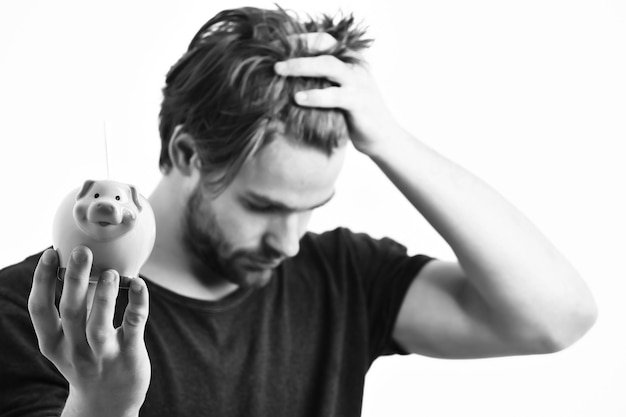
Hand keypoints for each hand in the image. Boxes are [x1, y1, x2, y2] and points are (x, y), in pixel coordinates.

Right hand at [28, 247, 149, 416]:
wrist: (107, 403)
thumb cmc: (88, 360)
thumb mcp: (68, 343)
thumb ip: (71, 311)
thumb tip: (78, 265)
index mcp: (54, 344)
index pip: (40, 310)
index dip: (42, 281)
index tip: (51, 253)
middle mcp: (75, 350)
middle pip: (70, 312)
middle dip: (73, 280)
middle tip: (81, 251)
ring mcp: (103, 355)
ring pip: (98, 324)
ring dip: (103, 296)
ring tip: (109, 271)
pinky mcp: (129, 356)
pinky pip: (133, 325)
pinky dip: (137, 302)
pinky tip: (139, 283)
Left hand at [274, 33, 404, 155]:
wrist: (382, 136)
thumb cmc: (354, 114)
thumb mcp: (337, 91)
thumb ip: (321, 80)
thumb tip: (287, 77)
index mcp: (350, 59)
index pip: (323, 39)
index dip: (299, 39)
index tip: (275, 44)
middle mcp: (355, 66)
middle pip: (324, 47)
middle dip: (296, 49)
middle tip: (273, 58)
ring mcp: (358, 83)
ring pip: (329, 66)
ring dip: (301, 66)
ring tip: (279, 71)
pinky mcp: (358, 102)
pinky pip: (335, 95)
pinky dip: (315, 96)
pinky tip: (298, 98)